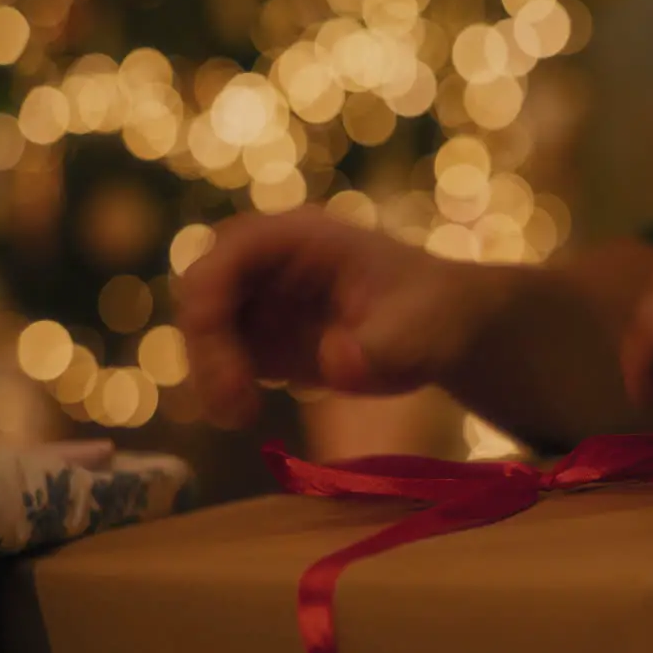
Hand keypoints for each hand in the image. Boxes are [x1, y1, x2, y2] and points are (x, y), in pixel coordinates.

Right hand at [178, 206, 487, 427]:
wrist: (447, 333)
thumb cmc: (435, 318)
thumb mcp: (417, 334)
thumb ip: (379, 350)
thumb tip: (337, 365)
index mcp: (304, 237)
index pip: (232, 252)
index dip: (210, 299)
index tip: (223, 359)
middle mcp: (272, 261)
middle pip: (205, 290)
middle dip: (208, 346)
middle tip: (234, 404)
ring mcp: (264, 296)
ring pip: (206, 326)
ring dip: (210, 370)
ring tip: (239, 415)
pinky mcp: (265, 334)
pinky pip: (221, 353)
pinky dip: (221, 383)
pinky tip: (244, 413)